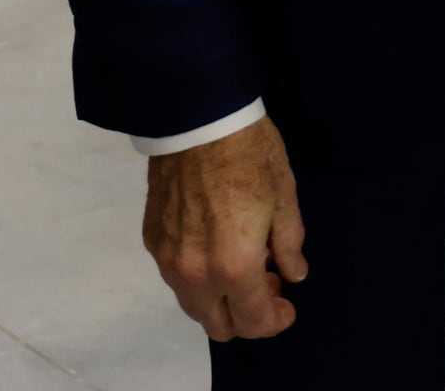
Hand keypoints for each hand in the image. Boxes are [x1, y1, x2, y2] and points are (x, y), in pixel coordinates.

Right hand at [143, 118, 307, 341]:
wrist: (197, 118)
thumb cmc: (250, 154)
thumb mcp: (284, 197)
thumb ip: (289, 246)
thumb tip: (292, 275)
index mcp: (235, 267)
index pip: (254, 323)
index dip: (276, 322)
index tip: (288, 305)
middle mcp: (196, 274)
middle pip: (218, 326)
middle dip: (247, 316)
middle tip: (268, 283)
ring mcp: (168, 260)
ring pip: (193, 304)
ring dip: (220, 299)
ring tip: (242, 264)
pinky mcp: (151, 240)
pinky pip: (175, 277)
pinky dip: (198, 276)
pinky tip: (214, 245)